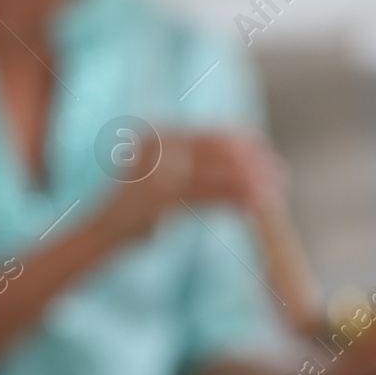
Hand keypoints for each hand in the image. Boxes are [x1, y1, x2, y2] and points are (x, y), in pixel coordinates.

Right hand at [96, 131, 283, 242]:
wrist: (95, 239)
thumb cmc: (129, 218)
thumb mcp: (158, 184)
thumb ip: (187, 168)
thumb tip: (235, 162)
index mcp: (154, 134)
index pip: (208, 135)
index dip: (242, 144)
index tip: (267, 154)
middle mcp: (154, 144)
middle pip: (216, 149)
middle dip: (252, 162)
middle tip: (281, 176)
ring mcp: (156, 169)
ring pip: (216, 171)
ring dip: (251, 181)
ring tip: (276, 192)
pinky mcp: (160, 196)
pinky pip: (209, 193)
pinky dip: (237, 196)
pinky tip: (259, 202)